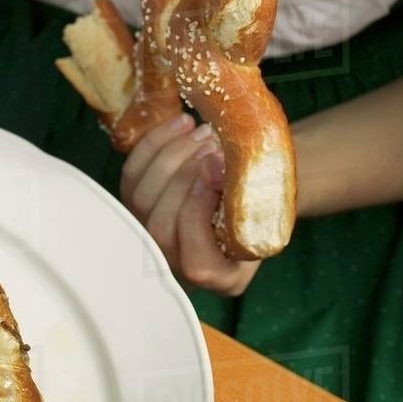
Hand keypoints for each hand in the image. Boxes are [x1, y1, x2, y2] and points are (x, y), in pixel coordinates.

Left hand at [119, 114, 261, 294]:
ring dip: (171, 157)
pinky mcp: (135, 205)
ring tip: (204, 133)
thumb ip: (250, 198)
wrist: (250, 196)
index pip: (195, 262)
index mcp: (218, 276)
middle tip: (212, 146)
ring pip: (140, 198)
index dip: (198, 214)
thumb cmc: (263, 204)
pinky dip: (154, 144)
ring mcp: (150, 236)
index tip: (219, 172)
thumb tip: (219, 167)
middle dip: (183, 179)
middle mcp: (177, 265)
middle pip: (160, 227)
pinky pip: (132, 174)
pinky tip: (183, 124)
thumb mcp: (269, 210)